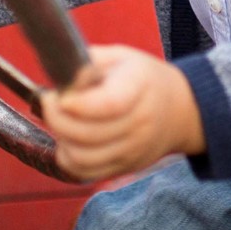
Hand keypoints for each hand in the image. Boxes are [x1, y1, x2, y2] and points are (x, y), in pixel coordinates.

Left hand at [40, 45, 204, 181]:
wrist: (180, 110)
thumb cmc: (143, 79)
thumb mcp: (121, 57)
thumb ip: (90, 62)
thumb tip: (61, 79)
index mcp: (140, 86)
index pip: (110, 104)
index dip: (78, 104)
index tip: (58, 95)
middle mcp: (140, 123)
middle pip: (88, 134)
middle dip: (57, 118)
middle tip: (50, 101)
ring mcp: (133, 150)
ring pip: (82, 156)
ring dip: (60, 138)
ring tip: (59, 120)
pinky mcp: (124, 167)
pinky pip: (85, 172)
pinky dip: (67, 158)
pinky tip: (67, 140)